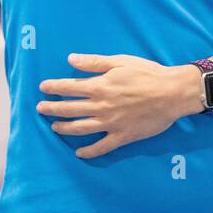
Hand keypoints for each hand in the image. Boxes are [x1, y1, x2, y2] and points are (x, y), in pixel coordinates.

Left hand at [37, 53, 200, 157]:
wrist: (172, 93)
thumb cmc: (147, 73)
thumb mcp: (120, 61)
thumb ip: (94, 62)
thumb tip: (70, 58)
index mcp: (100, 86)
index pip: (69, 87)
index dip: (53, 88)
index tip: (42, 88)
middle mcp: (102, 106)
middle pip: (70, 109)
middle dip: (52, 109)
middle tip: (40, 109)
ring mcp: (111, 124)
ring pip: (81, 129)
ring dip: (64, 128)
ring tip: (54, 127)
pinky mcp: (122, 136)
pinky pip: (101, 147)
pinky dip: (88, 151)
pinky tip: (79, 153)